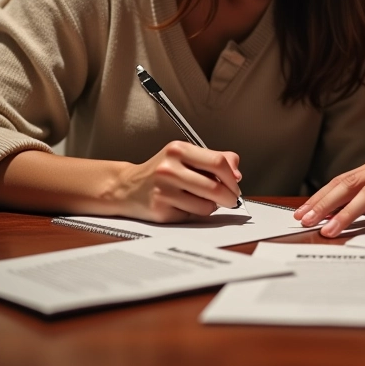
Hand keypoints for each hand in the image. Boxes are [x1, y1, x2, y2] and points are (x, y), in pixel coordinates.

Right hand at [114, 141, 241, 222]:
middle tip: (232, 199)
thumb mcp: (185, 155)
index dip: (232, 176)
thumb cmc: (162, 171)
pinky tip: (187, 206)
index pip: (218, 162)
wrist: (127, 187)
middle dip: (230, 196)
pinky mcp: (160, 211)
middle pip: (215, 186)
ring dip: (213, 206)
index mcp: (178, 149)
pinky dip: (197, 213)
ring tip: (204, 200)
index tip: (236, 183)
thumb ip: (213, 159)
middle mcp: (169, 168)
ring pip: (207, 205)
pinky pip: (193, 216)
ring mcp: (164, 190)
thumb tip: (237, 173)